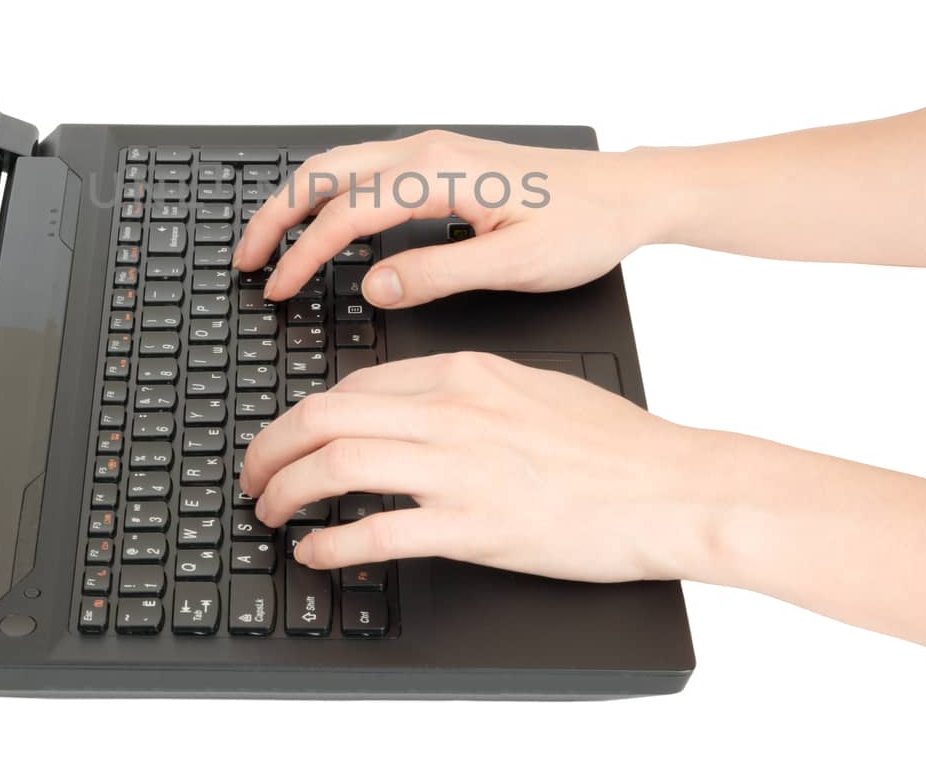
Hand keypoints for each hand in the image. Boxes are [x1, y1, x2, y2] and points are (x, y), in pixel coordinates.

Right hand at [232, 130, 666, 304]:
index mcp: (440, 172)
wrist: (627, 194)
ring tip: (270, 245)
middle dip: (276, 215)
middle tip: (245, 260)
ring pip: (339, 166)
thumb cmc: (585, 225)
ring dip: (297, 202)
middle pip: (325, 173)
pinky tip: (324, 228)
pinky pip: (364, 170)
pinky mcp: (440, 162)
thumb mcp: (514, 264)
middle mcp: (428, 151)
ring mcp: (432, 151)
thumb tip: (373, 287)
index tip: (280, 290)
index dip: (305, 255)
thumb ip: (436, 274)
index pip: (347, 212)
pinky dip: (328, 196)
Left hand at [239, 352, 721, 581]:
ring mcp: (459, 469)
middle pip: (324, 416)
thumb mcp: (532, 386)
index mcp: (463, 372)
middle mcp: (451, 412)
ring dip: (285, 490)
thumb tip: (411, 409)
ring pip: (336, 465)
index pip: (354, 384)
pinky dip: (331, 544)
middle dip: (271, 447)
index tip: (291, 439)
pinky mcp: (474, 527)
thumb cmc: (615, 445)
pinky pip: (377, 530)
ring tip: (269, 511)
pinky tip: (317, 553)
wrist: (671, 486)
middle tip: (253, 474)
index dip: (305, 416)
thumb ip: (467, 392)